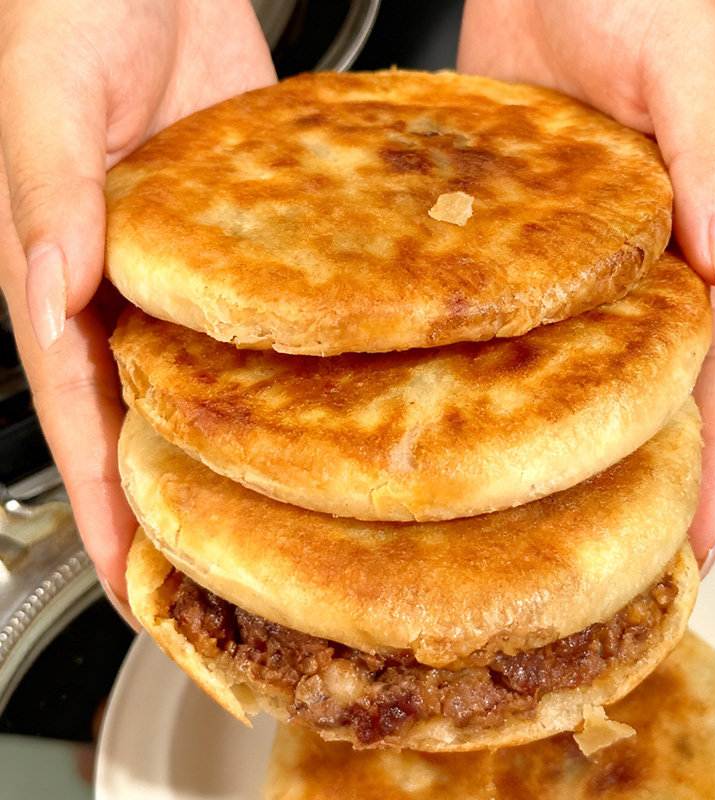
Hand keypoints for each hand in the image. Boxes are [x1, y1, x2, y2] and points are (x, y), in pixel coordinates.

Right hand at [0, 0, 276, 614]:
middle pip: (141, 420)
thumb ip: (45, 193)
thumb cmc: (72, 6)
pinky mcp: (231, 246)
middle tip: (207, 582)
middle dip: (167, 502)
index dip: (102, 502)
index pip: (78, 414)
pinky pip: (248, 323)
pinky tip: (301, 408)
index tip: (132, 578)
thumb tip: (54, 292)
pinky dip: (267, 373)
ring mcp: (180, 274)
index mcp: (58, 274)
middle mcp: (119, 289)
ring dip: (220, 453)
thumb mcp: (48, 92)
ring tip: (262, 521)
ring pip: (197, 383)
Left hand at [458, 0, 714, 573]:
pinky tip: (513, 406)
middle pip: (663, 378)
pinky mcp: (534, 237)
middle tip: (633, 540)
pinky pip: (535, 313)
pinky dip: (534, 365)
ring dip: (595, 427)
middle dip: (655, 462)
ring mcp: (594, 251)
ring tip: (574, 499)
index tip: (696, 528)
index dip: (709, 451)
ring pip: (600, 358)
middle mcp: (658, 250)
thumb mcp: (694, 65)